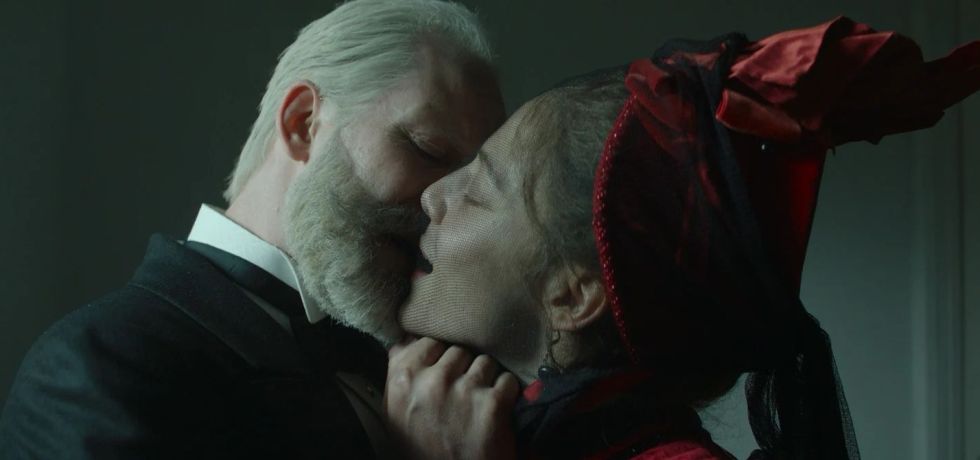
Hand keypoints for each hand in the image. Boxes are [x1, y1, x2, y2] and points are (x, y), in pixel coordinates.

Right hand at [383, 337, 519, 459]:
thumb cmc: (422, 449)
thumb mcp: (395, 412)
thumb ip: (399, 372)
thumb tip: (406, 339)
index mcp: (403, 378)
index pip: (430, 341)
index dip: (441, 358)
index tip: (443, 377)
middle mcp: (432, 380)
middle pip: (459, 350)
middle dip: (464, 370)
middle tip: (461, 396)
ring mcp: (463, 390)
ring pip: (485, 362)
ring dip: (486, 381)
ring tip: (478, 405)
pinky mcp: (492, 403)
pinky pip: (507, 380)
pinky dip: (506, 395)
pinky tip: (495, 414)